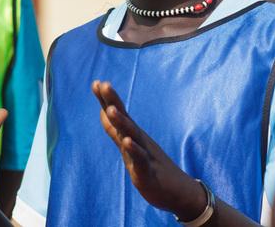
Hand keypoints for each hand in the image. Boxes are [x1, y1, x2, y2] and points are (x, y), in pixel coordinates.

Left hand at [92, 80, 205, 220]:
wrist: (178, 192)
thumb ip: (115, 130)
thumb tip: (103, 111)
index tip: (95, 82)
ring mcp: (144, 154)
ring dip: (122, 122)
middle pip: (125, 118)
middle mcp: (139, 140)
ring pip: (132, 135)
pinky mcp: (148, 172)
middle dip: (113, 101)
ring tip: (111, 109)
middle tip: (104, 84)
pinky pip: (140, 158)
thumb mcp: (129, 148)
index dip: (106, 99)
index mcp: (133, 135)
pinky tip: (127, 141)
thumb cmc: (152, 167)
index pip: (118, 113)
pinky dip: (134, 149)